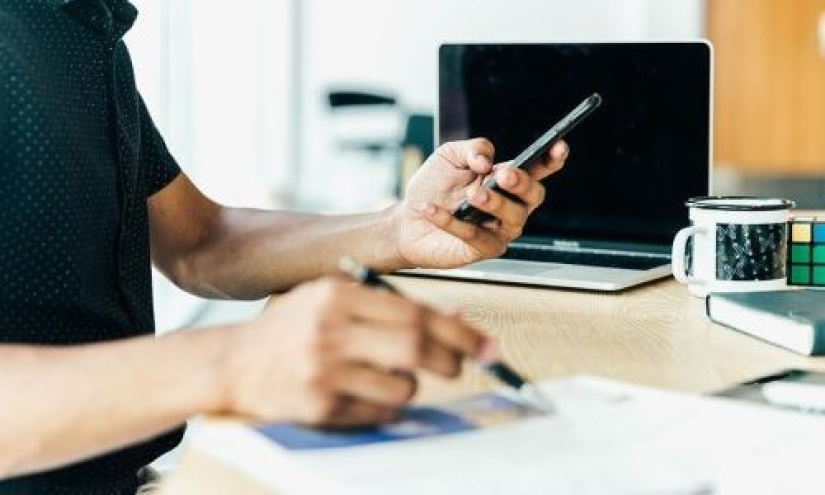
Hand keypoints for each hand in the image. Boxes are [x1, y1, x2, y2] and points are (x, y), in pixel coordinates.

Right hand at [220, 277, 488, 426]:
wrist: (233, 364)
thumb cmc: (292, 328)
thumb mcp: (335, 301)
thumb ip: (392, 306)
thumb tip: (458, 317)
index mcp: (338, 295)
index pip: (415, 312)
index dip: (459, 331)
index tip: (487, 345)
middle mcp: (330, 330)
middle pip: (415, 347)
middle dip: (451, 360)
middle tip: (460, 365)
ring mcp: (323, 371)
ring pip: (403, 387)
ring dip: (412, 387)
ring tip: (391, 378)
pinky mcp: (318, 407)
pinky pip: (379, 414)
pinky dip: (386, 408)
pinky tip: (365, 394)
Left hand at [392, 138, 567, 268]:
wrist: (407, 219)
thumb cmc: (433, 187)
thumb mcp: (449, 156)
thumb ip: (472, 148)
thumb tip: (487, 161)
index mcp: (507, 180)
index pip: (538, 170)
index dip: (552, 159)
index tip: (558, 146)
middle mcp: (510, 206)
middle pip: (534, 195)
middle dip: (522, 183)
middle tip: (504, 174)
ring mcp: (498, 230)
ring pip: (513, 219)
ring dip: (495, 203)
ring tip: (472, 194)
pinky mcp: (481, 250)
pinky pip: (474, 236)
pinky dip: (451, 221)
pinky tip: (432, 209)